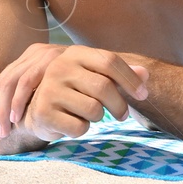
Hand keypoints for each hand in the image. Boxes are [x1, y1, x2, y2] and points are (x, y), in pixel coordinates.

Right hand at [0, 45, 149, 141]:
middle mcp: (59, 67)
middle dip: (119, 106)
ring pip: (94, 110)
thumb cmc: (73, 91)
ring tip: (88, 115)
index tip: (143, 95)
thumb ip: (120, 74)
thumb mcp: (95, 77)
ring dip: (98, 119)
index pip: (109, 61)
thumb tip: (146, 73)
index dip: (130, 79)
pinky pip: (80, 127)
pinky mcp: (44, 112)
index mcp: (74, 54)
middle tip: (121, 115)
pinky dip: (82, 130)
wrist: (36, 109)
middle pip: (104, 87)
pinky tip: (72, 123)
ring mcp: (49, 89)